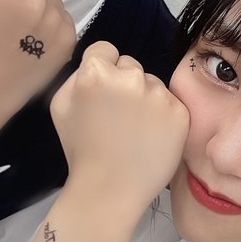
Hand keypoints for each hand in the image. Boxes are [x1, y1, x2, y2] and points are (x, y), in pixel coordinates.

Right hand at [51, 42, 188, 214]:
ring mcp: (158, 95)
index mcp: (95, 73)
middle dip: (124, 84)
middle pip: (130, 65)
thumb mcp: (60, 106)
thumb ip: (76, 76)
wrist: (110, 191)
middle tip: (117, 117)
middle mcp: (130, 78)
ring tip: (134, 131)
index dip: (102, 71)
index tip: (102, 94)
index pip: (104, 50)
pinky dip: (163, 116)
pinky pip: (170, 102)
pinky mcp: (180, 112)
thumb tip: (96, 62)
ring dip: (145, 100)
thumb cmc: (82, 151)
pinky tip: (150, 137)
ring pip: (152, 84)